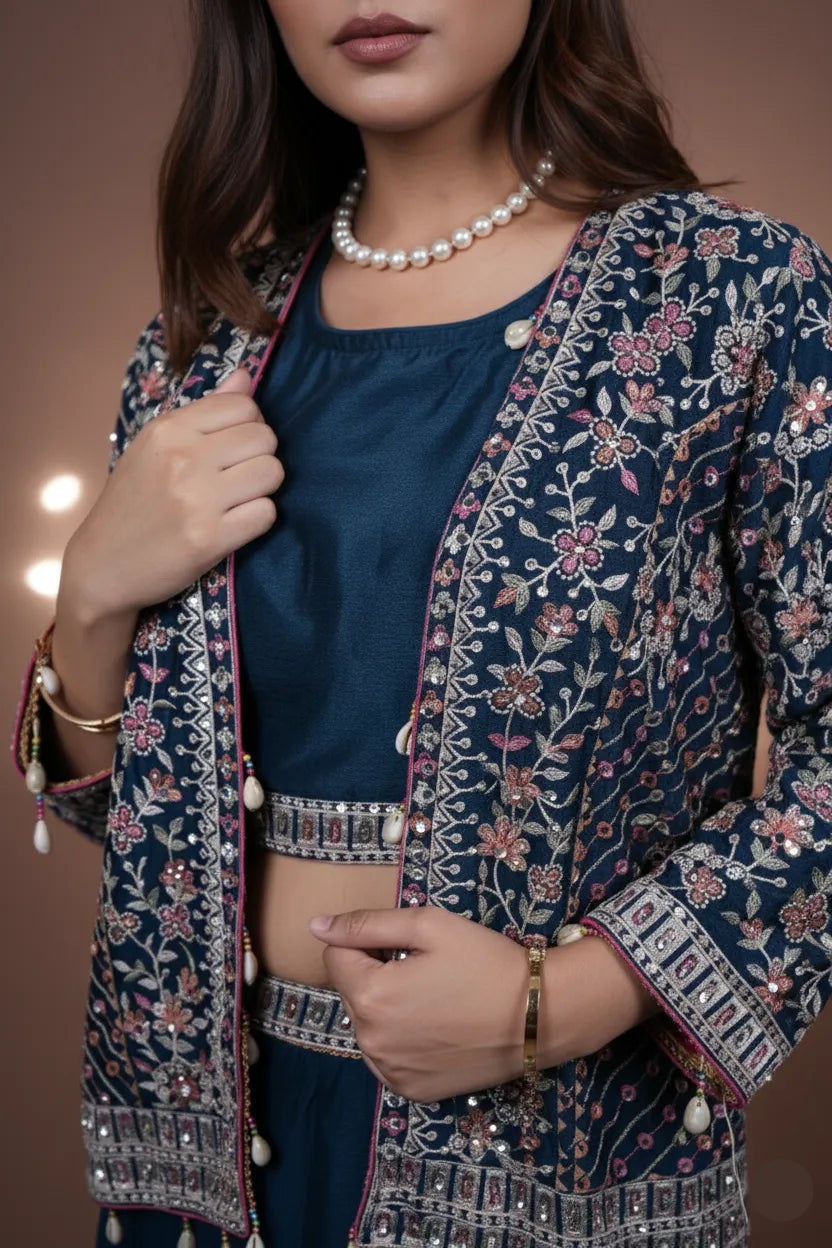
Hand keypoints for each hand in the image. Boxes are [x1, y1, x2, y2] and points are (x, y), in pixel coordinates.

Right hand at [64, 367, 284, 624]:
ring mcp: (197, 499)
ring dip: (263, 489)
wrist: (102, 565)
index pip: (244, 405)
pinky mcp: (209, 539)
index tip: (234, 448)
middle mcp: (183, 458)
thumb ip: (204, 411)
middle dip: (260, 457)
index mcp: (169, 429)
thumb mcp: (155, 447)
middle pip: (265, 438)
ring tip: (238, 500)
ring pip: (272, 473)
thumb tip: (246, 376)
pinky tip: (235, 524)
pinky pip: (267, 514)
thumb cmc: (132, 503)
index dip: (250, 427)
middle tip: (238, 478)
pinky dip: (258, 520)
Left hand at [310, 907, 663, 1102]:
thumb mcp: (428, 926)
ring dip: (386, 1009)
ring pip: (367, 1026)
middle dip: (375, 975)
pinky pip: (386, 1057)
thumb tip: (315, 926)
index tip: (405, 945)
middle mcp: (370, 1041)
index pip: (335, 957)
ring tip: (433, 1000)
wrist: (537, 1016)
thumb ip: (366, 924)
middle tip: (425, 970)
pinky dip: (400, 1041)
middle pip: (352, 993)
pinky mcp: (410, 1092)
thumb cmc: (484, 961)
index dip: (366, 943)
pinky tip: (435, 1029)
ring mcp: (389, 1072)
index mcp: (370, 996)